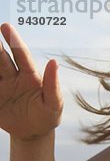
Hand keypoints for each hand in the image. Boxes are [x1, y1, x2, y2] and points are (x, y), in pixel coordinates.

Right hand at [0, 23, 62, 139]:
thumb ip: (53, 84)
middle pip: (1, 58)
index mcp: (30, 76)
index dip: (14, 40)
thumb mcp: (54, 104)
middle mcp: (13, 76)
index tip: (6, 27)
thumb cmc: (48, 116)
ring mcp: (1, 85)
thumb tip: (54, 62)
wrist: (33, 133)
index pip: (21, 54)